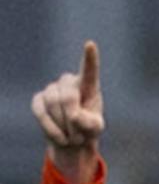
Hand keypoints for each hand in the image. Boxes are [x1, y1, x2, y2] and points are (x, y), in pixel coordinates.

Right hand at [30, 42, 102, 183]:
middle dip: (73, 119)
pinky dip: (51, 128)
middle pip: (68, 96)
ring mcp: (52, 89)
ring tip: (73, 137)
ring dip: (64, 125)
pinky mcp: (38, 99)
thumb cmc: (87, 129)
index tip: (90, 44)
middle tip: (81, 137)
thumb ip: (89, 123)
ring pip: (53, 104)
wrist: (70, 139)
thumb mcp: (95, 129)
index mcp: (89, 86)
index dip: (89, 58)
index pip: (89, 70)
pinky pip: (41, 112)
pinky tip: (61, 137)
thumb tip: (73, 115)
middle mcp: (69, 82)